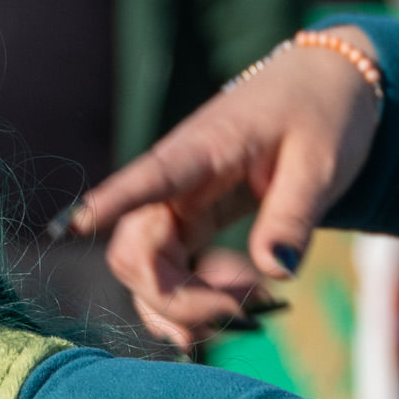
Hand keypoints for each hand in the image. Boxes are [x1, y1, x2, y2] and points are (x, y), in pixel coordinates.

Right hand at [65, 40, 376, 348]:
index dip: (109, 204)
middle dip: (178, 300)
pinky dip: (191, 306)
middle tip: (250, 308)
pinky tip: (232, 307)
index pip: (146, 179)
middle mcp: (174, 184)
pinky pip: (167, 277)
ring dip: (184, 310)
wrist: (326, 87)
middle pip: (136, 253)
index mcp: (202, 152)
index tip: (73, 226)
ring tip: (251, 310)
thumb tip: (275, 273)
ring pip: (145, 275)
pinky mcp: (189, 226)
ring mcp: (176, 207)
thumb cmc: (322, 113)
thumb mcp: (321, 164)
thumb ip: (293, 217)